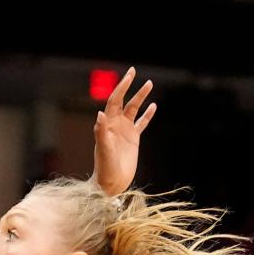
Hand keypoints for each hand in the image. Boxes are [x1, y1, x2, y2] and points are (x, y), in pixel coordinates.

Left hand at [92, 67, 156, 196]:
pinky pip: (142, 123)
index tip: (129, 75)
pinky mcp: (133, 140)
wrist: (110, 183)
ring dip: (141, 97)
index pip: (114, 100)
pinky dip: (147, 115)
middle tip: (134, 70)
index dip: (121, 87)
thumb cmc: (104, 167)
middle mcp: (116, 125)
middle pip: (124, 101)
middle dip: (129, 86)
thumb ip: (100, 131)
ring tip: (149, 84)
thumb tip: (100, 113)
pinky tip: (153, 106)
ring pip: (134, 109)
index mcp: (107, 124)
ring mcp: (125, 131)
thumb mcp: (103, 148)